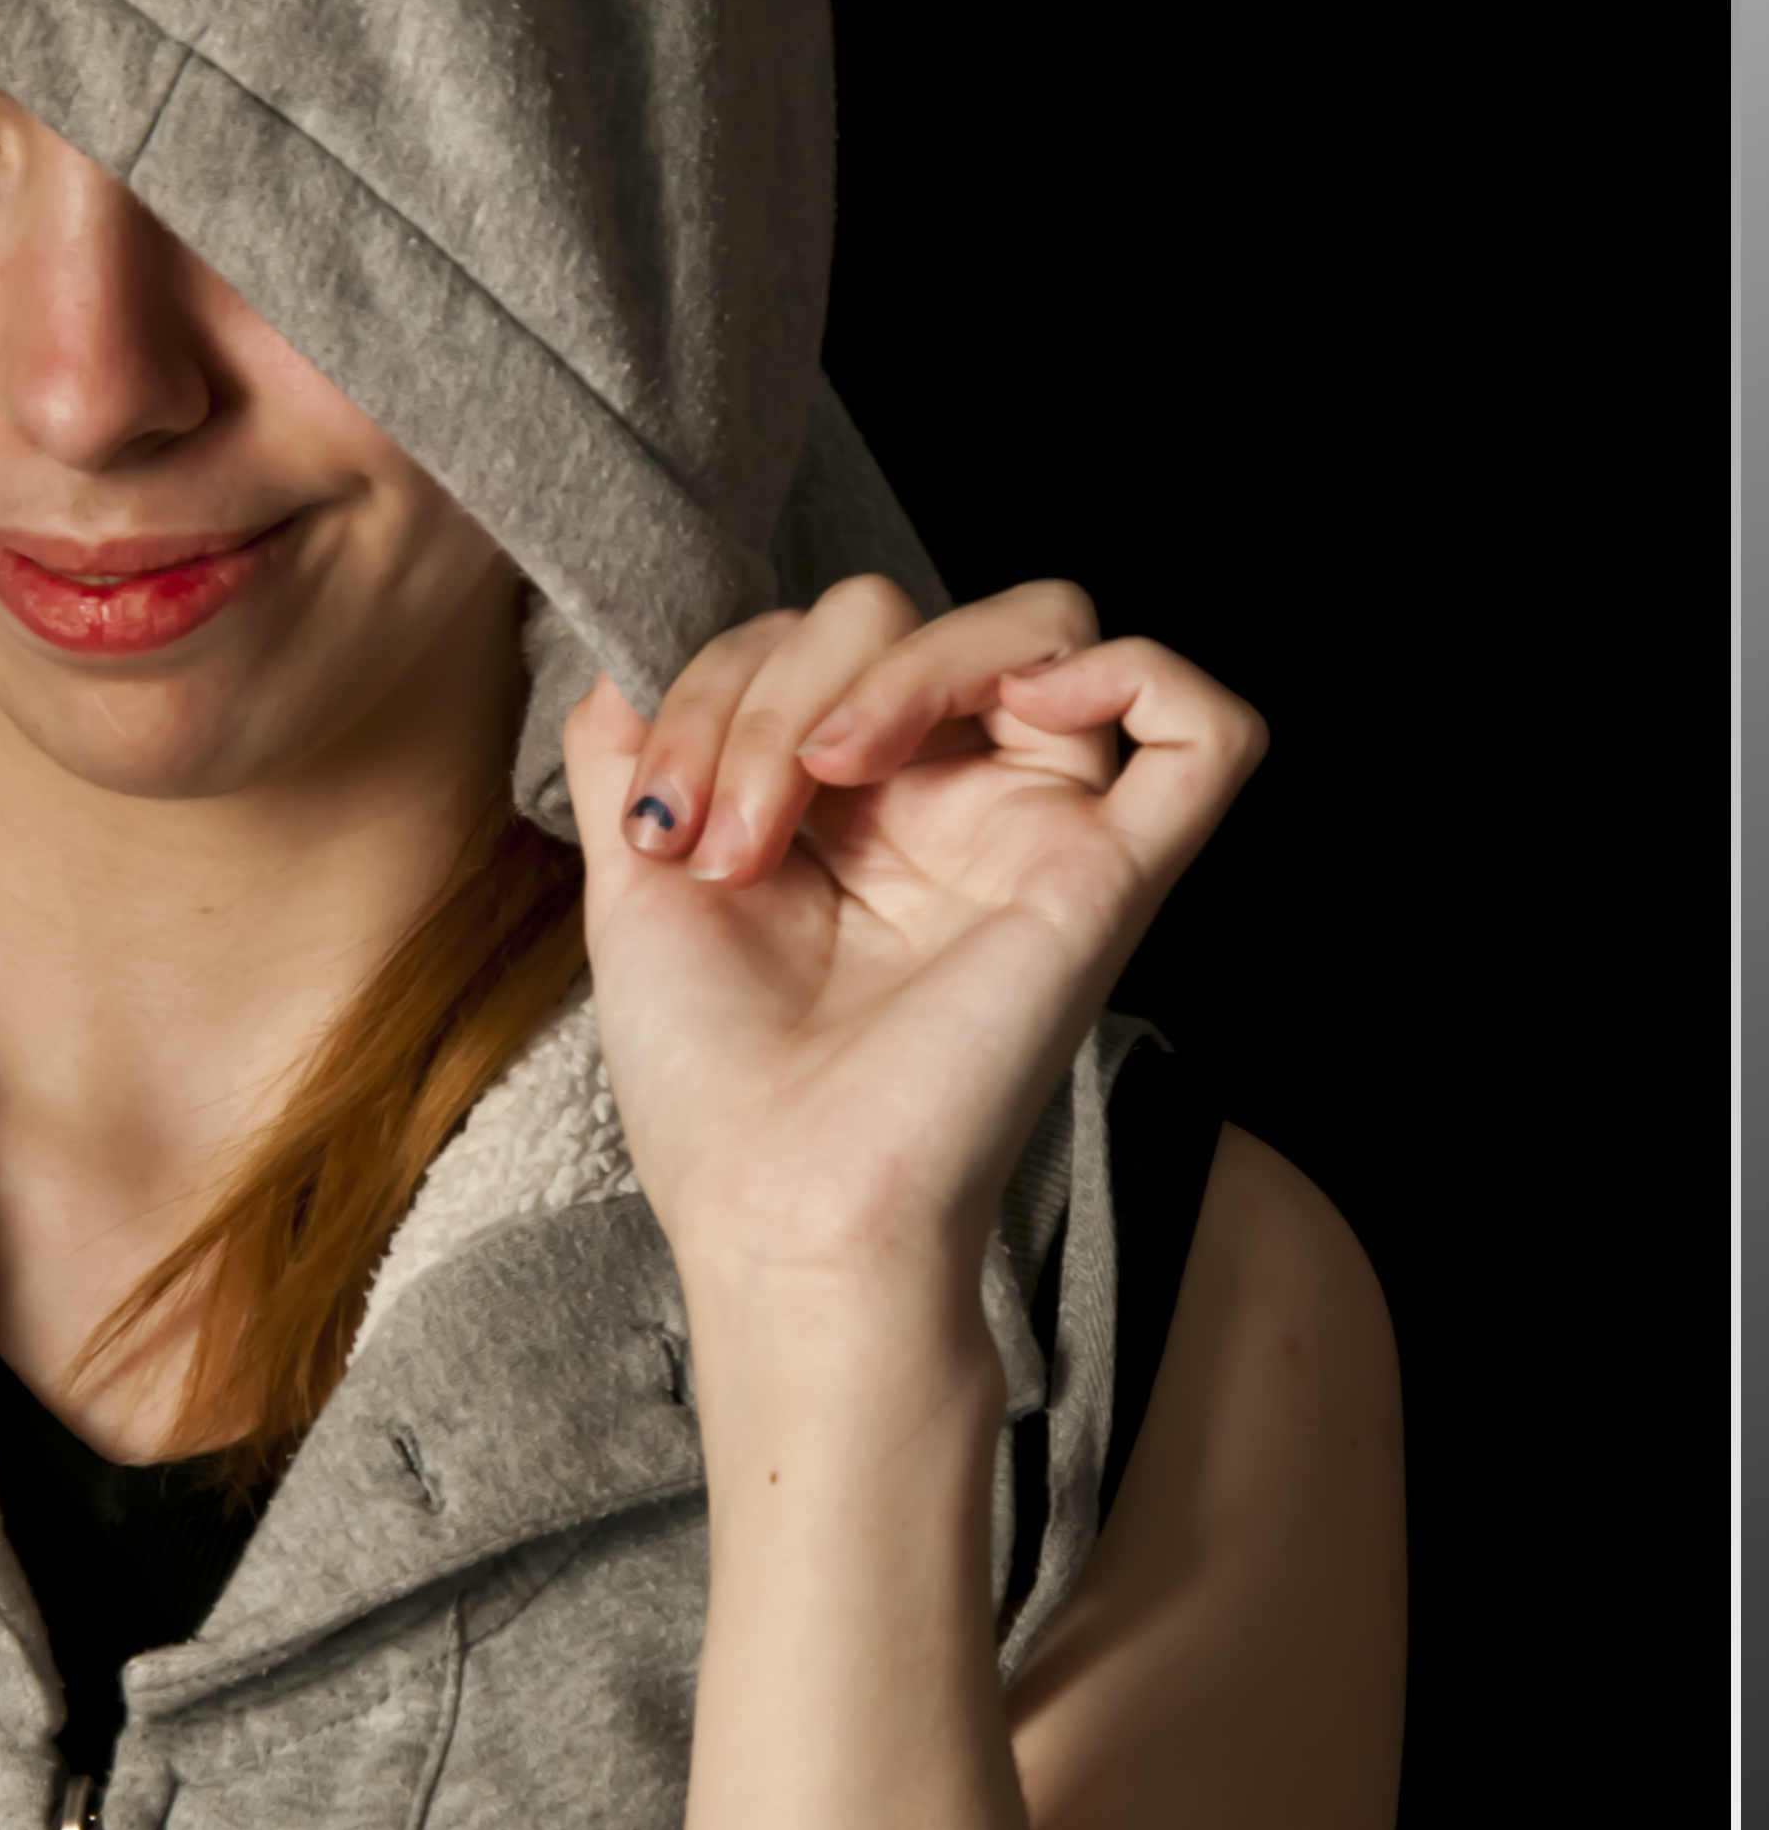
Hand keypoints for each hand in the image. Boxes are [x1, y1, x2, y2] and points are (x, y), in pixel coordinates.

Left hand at [562, 574, 1266, 1316]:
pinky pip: (1204, 730)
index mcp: (852, 805)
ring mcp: (1036, 835)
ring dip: (906, 664)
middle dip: (776, 683)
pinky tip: (1021, 705)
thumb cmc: (717, 1090)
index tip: (659, 824)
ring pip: (1041, 626)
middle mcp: (951, 806)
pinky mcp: (1112, 880)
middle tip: (731, 829)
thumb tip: (625, 657)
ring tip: (827, 769)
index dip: (717, 685)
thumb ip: (636, 750)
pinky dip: (1131, 668)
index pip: (813, 640)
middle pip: (906, 614)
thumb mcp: (636, 884)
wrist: (778, 1215)